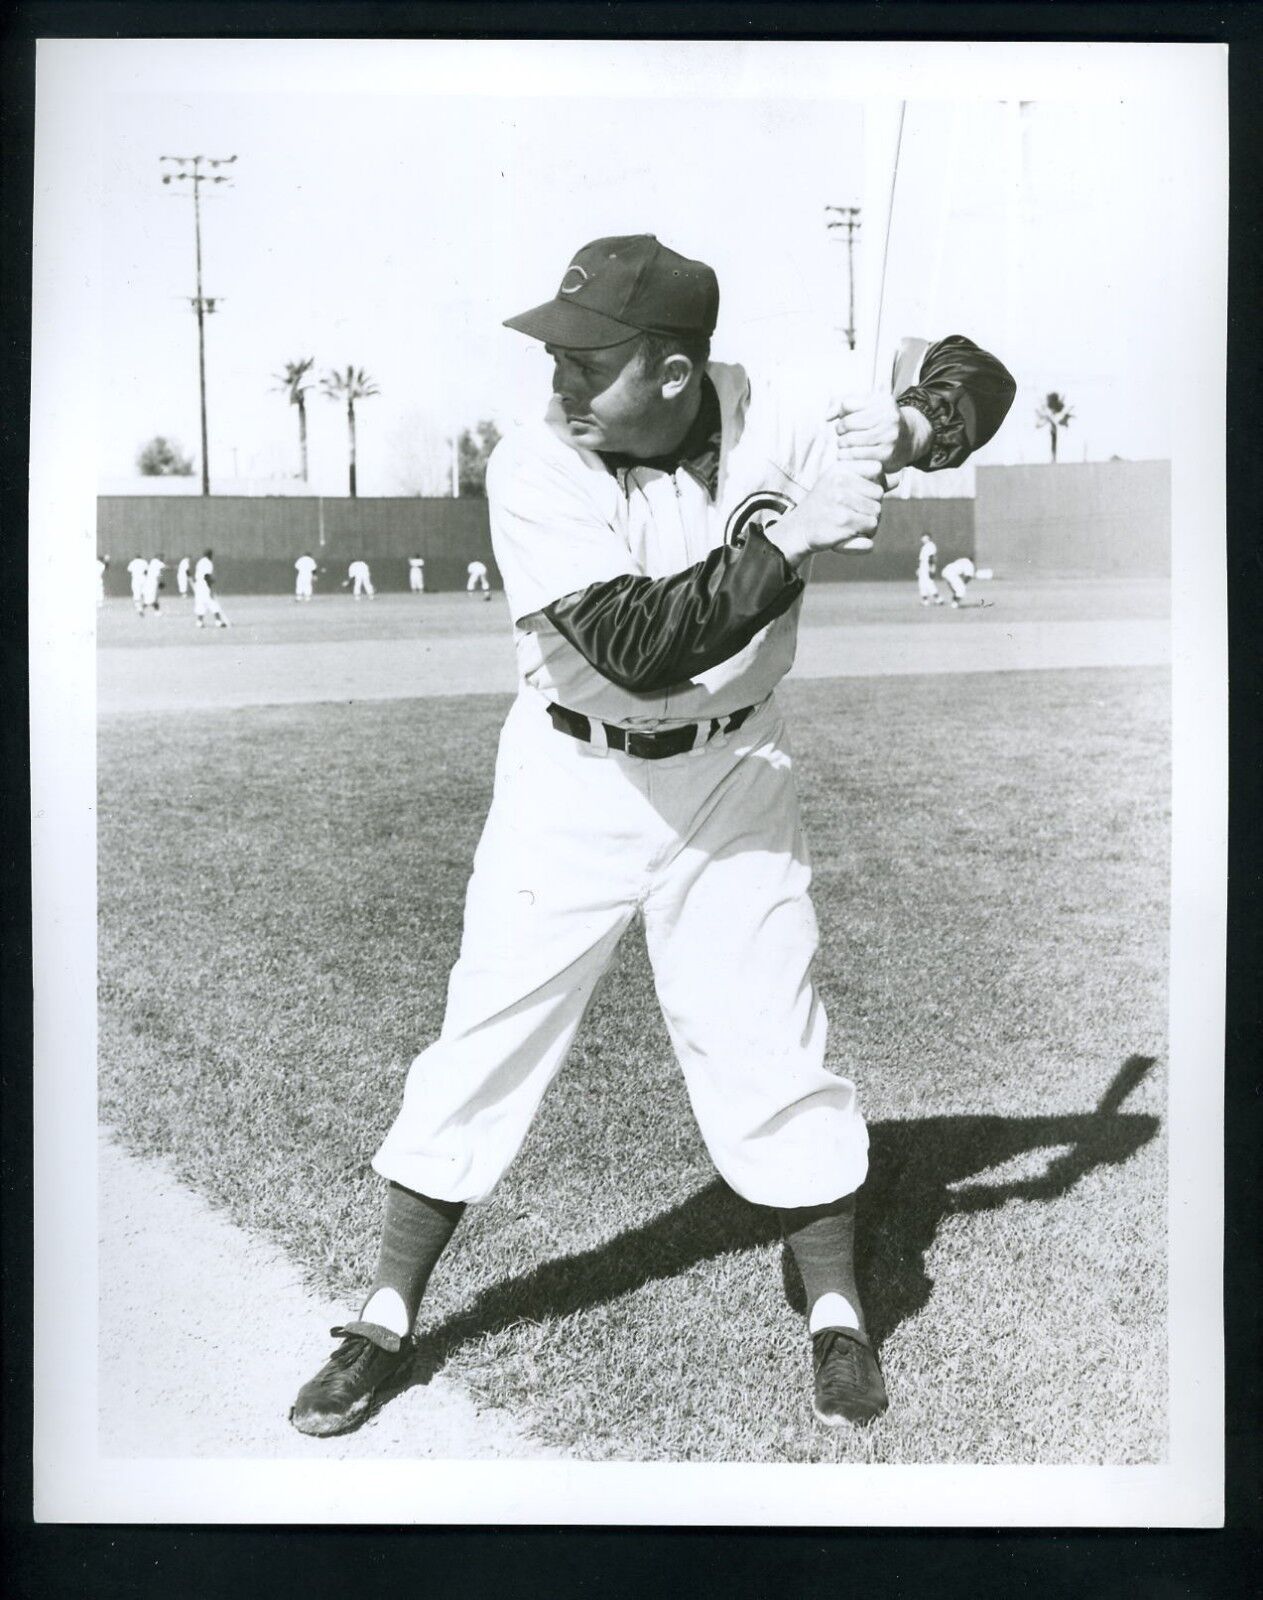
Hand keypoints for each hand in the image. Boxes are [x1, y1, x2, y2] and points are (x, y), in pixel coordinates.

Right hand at [766, 458, 884, 565]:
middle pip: (879, 494)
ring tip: (850, 525)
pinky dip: (864, 537)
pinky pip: (870, 530)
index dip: (872, 484)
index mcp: (840, 468)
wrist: (799, 530)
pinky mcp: (842, 522)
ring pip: (876, 513)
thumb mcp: (841, 485)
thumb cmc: (824, 505)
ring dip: (868, 524)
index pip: (876, 468)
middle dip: (871, 507)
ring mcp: (840, 502)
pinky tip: (849, 536)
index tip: (857, 493)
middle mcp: (839, 482)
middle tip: (853, 514)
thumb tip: (899, 478)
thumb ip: (870, 479)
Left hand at [829, 391, 931, 471]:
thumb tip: (826, 416)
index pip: (847, 404)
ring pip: (850, 440)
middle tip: (843, 435)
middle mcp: (888, 417)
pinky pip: (856, 455)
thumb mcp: (868, 406)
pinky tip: (847, 455)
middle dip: (840, 430)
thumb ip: (844, 405)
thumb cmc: (881, 422)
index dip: (841, 413)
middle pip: (847, 423)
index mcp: (883, 401)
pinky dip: (846, 456)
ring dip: (841, 444)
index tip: (845, 420)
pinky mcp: (886, 454)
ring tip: (844, 445)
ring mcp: (889, 436)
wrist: (909, 440)